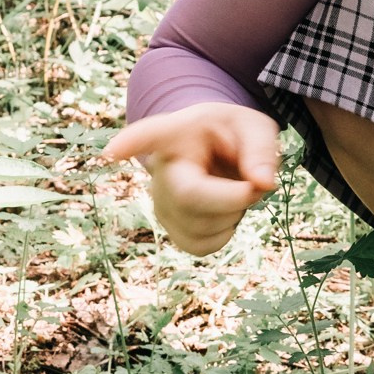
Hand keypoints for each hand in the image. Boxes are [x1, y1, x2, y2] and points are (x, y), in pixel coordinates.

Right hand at [101, 102, 279, 255]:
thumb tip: (262, 183)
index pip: (152, 134)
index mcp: (177, 132)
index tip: (112, 151)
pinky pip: (200, 246)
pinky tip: (224, 212)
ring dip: (233, 216)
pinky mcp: (169, 226)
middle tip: (253, 183)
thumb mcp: (254, 128)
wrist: (218, 151)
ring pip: (198, 228)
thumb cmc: (233, 136)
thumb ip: (261, 149)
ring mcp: (160, 200)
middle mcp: (160, 168)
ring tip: (234, 191)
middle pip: (189, 197)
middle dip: (233, 199)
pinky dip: (224, 234)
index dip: (132, 143)